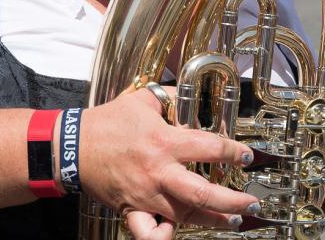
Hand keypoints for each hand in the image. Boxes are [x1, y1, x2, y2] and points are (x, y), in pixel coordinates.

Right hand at [79, 88, 257, 239]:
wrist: (73, 145)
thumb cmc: (107, 121)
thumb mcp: (140, 99)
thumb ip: (167, 98)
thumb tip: (185, 98)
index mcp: (164, 142)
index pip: (209, 148)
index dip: (233, 152)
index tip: (247, 156)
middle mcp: (158, 171)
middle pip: (202, 193)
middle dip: (232, 201)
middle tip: (251, 204)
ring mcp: (145, 195)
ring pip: (184, 216)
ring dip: (212, 221)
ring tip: (233, 222)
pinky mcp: (131, 209)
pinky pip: (148, 233)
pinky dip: (163, 237)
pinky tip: (176, 235)